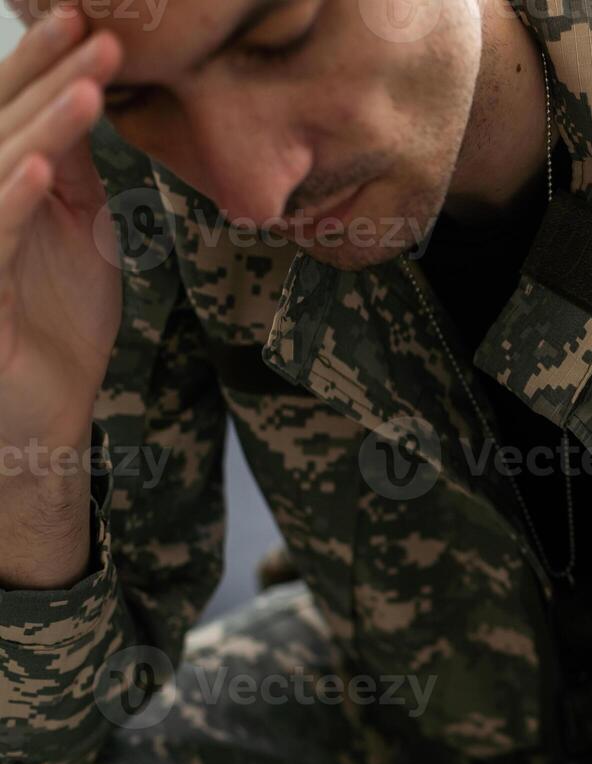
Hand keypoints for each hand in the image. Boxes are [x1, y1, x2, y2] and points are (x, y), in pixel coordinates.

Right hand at [0, 7, 123, 586]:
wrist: (44, 409)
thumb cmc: (57, 320)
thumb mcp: (82, 231)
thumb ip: (78, 171)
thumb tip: (91, 99)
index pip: (11, 111)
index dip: (44, 64)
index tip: (87, 20)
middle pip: (0, 125)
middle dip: (47, 77)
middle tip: (95, 30)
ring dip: (41, 126)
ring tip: (87, 84)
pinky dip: (12, 198)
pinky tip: (40, 168)